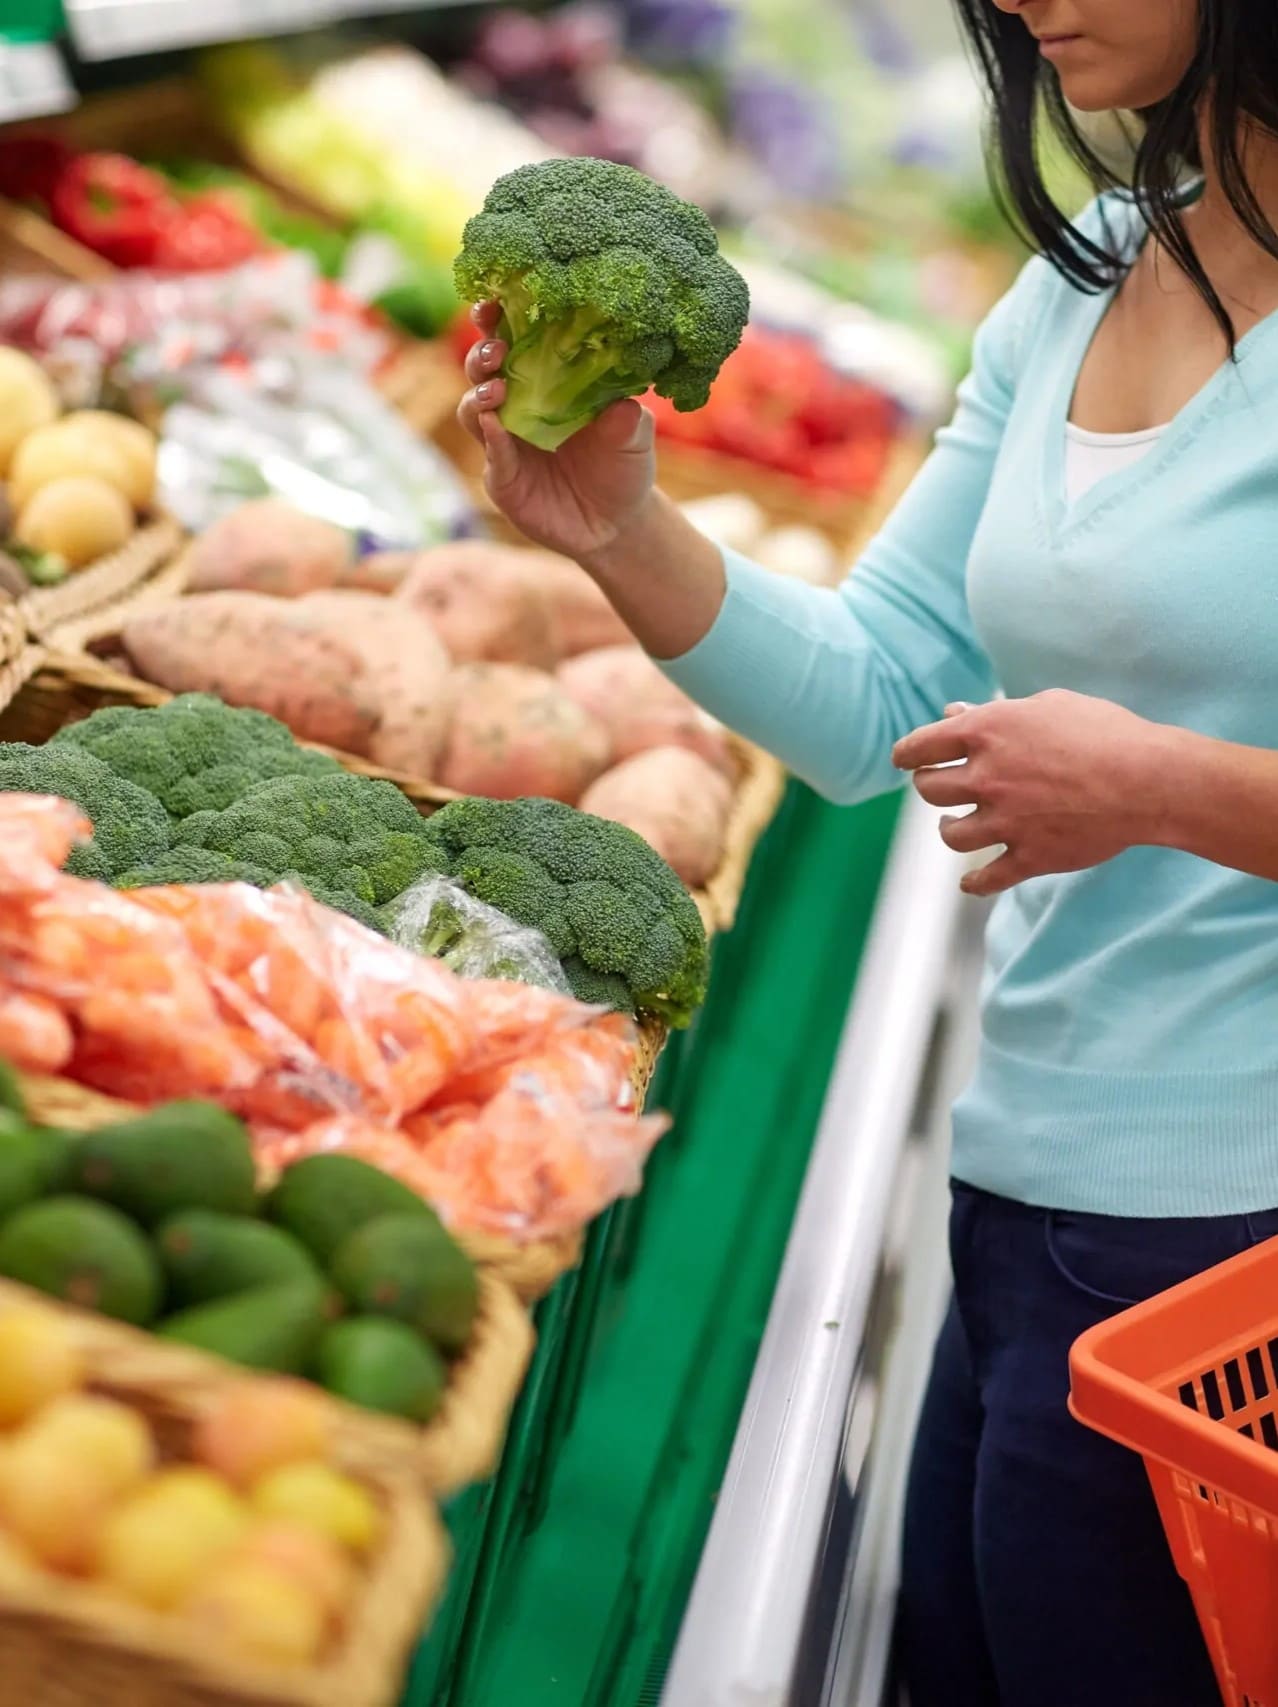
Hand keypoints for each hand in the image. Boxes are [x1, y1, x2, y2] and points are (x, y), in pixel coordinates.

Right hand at [457, 303, 657, 561]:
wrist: (617, 524)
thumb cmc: (624, 466)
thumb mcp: (634, 438)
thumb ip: (627, 420)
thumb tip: (621, 405)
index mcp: (546, 382)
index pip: (514, 342)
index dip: (499, 320)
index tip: (496, 301)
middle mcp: (517, 407)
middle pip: (482, 371)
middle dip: (482, 354)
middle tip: (497, 349)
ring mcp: (505, 444)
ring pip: (473, 410)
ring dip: (479, 394)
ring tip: (496, 390)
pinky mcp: (504, 480)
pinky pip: (491, 456)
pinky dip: (492, 440)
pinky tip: (495, 426)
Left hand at [891, 690, 1174, 896]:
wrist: (1148, 780)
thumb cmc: (1104, 732)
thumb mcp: (1047, 706)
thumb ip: (994, 713)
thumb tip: (953, 714)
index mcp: (986, 733)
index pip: (921, 746)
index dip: (907, 754)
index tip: (905, 760)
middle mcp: (987, 778)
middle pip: (929, 790)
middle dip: (929, 786)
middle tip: (936, 786)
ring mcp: (1006, 821)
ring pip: (951, 834)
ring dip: (948, 829)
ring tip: (954, 826)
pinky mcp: (1030, 856)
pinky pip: (988, 878)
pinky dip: (974, 883)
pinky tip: (970, 882)